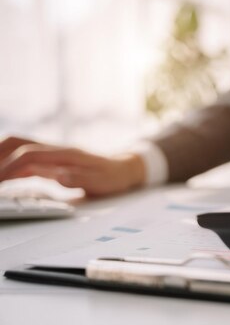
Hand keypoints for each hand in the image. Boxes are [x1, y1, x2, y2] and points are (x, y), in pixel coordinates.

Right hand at [0, 136, 146, 196]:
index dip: (9, 167)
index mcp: (65, 154)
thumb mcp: (100, 181)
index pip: (29, 155)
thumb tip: (60, 177)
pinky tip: (3, 175)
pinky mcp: (51, 161)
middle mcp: (55, 150)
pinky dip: (9, 165)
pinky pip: (24, 159)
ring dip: (0, 157)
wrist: (123, 168)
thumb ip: (80, 179)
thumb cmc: (112, 176)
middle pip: (17, 143)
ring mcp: (52, 154)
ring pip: (18, 148)